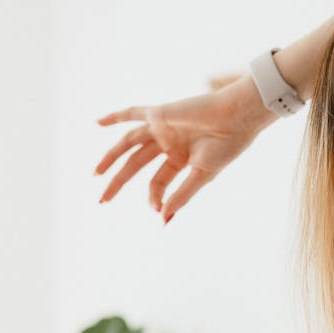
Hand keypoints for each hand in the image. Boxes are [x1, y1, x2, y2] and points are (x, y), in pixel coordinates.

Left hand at [94, 74, 278, 222]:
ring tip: (96, 174)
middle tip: (102, 200)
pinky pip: (133, 113)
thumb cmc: (226, 146)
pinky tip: (97, 122)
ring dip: (111, 157)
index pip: (158, 181)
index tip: (156, 211)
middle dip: (119, 182)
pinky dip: (116, 116)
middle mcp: (169, 143)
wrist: (238, 117)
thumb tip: (164, 219)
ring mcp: (163, 128)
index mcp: (181, 159)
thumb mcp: (203, 175)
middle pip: (136, 164)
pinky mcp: (160, 113)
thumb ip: (182, 195)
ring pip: (129, 143)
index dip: (154, 197)